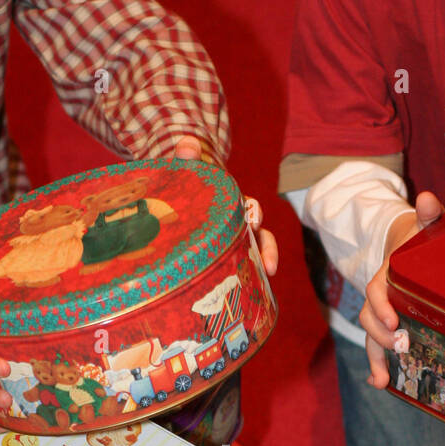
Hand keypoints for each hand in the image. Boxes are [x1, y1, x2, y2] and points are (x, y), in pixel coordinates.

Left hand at [173, 135, 277, 275]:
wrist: (173, 199)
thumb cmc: (182, 186)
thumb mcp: (184, 171)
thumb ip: (187, 158)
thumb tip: (188, 145)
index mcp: (231, 203)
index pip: (249, 207)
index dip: (254, 214)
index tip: (254, 222)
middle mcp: (236, 224)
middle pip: (260, 236)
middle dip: (267, 250)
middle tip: (270, 265)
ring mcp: (230, 242)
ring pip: (251, 256)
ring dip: (259, 270)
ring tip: (262, 286)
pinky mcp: (220, 257)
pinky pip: (235, 271)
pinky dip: (241, 284)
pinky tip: (241, 300)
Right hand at [359, 191, 444, 387]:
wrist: (410, 244)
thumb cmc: (422, 237)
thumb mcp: (426, 224)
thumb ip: (428, 214)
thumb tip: (427, 198)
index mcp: (387, 274)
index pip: (375, 290)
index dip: (380, 306)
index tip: (394, 320)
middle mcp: (380, 296)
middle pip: (369, 318)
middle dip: (380, 335)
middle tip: (401, 346)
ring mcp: (383, 312)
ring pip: (371, 337)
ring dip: (375, 359)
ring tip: (383, 380)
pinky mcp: (391, 325)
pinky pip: (379, 347)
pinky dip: (377, 365)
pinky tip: (382, 383)